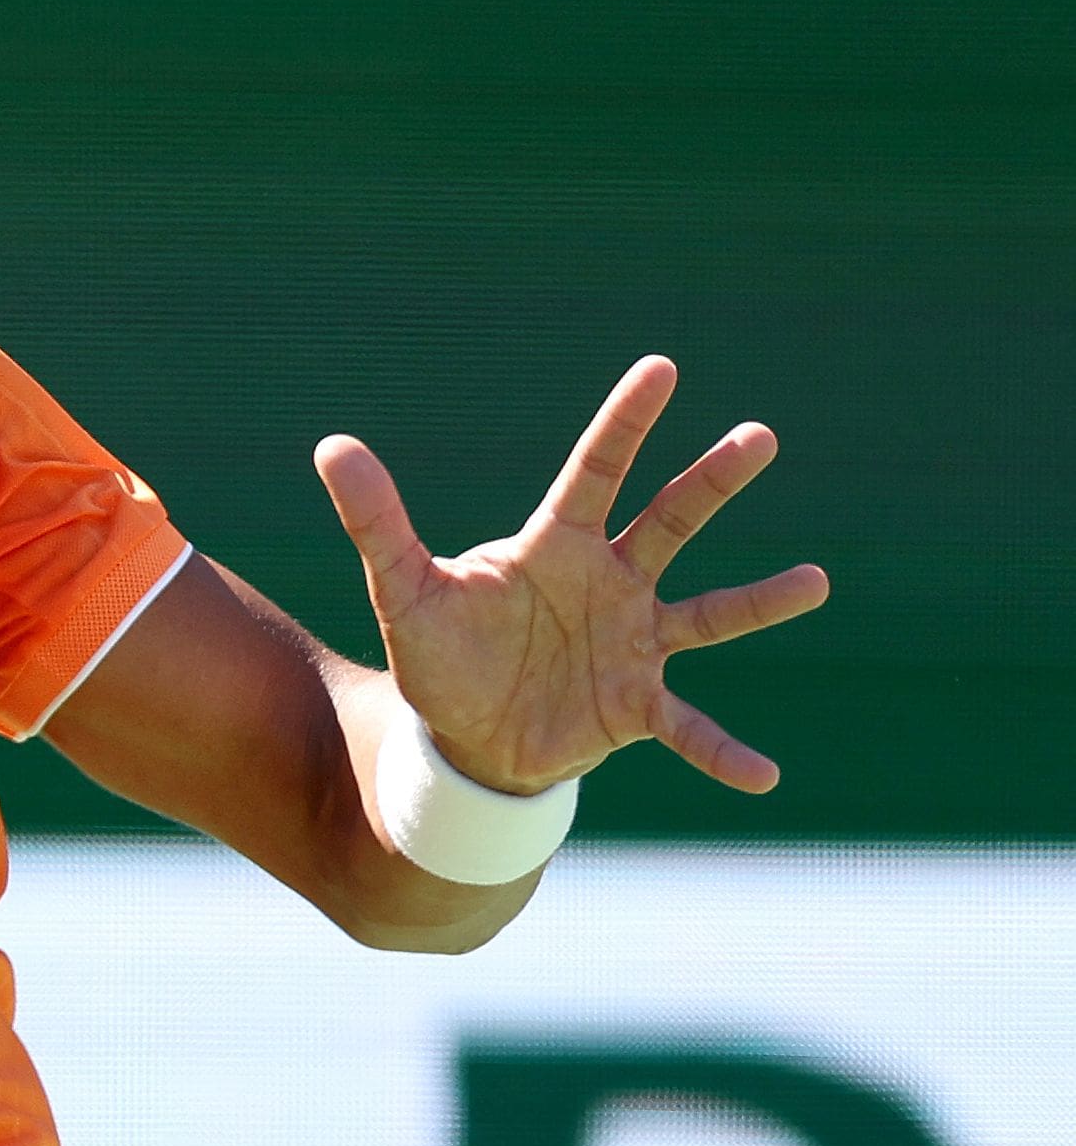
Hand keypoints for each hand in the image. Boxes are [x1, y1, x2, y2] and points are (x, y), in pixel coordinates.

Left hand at [316, 356, 829, 794]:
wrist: (462, 737)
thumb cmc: (441, 655)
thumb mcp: (402, 591)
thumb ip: (376, 522)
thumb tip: (330, 445)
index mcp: (556, 548)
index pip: (595, 472)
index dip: (624, 424)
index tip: (661, 369)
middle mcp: (609, 584)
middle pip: (669, 520)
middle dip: (710, 480)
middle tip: (758, 435)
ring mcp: (632, 643)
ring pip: (707, 613)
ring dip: (759, 601)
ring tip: (815, 582)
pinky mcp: (635, 706)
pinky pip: (689, 728)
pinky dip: (724, 751)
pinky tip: (764, 776)